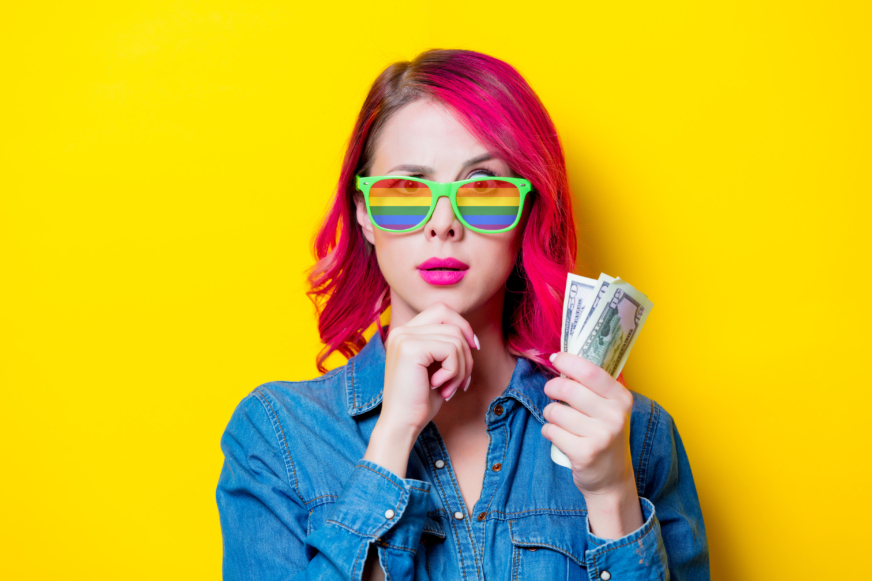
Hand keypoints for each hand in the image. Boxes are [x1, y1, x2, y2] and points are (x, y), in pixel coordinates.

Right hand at [380, 302, 477, 435]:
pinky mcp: (411, 348)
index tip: (473, 348)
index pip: (442, 310)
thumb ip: (447, 347)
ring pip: (455, 338)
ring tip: (450, 388)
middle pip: (452, 323)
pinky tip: (441, 387)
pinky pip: (451, 350)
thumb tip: (472, 338)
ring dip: (461, 367)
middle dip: (466, 352)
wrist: (402, 424)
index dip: (462, 326)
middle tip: (462, 379)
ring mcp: (404, 337)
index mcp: (405, 332)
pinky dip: (454, 372)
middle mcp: (401, 331)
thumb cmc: (420, 400)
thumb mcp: (436, 368)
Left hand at [541, 352, 635, 497]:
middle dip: (551, 387)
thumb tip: (566, 357)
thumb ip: (594, 385)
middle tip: (551, 391)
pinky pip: (550, 431)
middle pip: (567, 388)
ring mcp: (601, 436)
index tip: (555, 358)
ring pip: (555, 411)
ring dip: (550, 414)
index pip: (590, 371)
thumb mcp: (610, 408)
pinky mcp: (585, 453)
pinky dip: (549, 431)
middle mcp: (614, 416)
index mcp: (621, 398)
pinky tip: (560, 436)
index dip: (568, 361)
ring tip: (560, 420)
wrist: (612, 478)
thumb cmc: (604, 435)